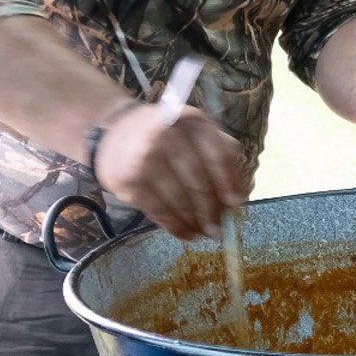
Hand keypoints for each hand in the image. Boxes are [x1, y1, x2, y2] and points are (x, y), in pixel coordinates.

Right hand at [94, 102, 248, 239]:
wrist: (115, 131)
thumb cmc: (167, 136)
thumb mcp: (195, 133)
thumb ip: (220, 155)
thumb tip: (240, 196)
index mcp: (192, 121)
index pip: (219, 155)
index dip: (230, 183)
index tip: (237, 205)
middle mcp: (168, 135)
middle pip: (198, 181)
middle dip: (211, 210)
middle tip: (218, 229)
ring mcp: (146, 157)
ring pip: (179, 198)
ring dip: (194, 221)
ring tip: (203, 234)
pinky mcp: (129, 179)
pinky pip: (157, 208)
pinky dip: (174, 225)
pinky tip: (184, 234)